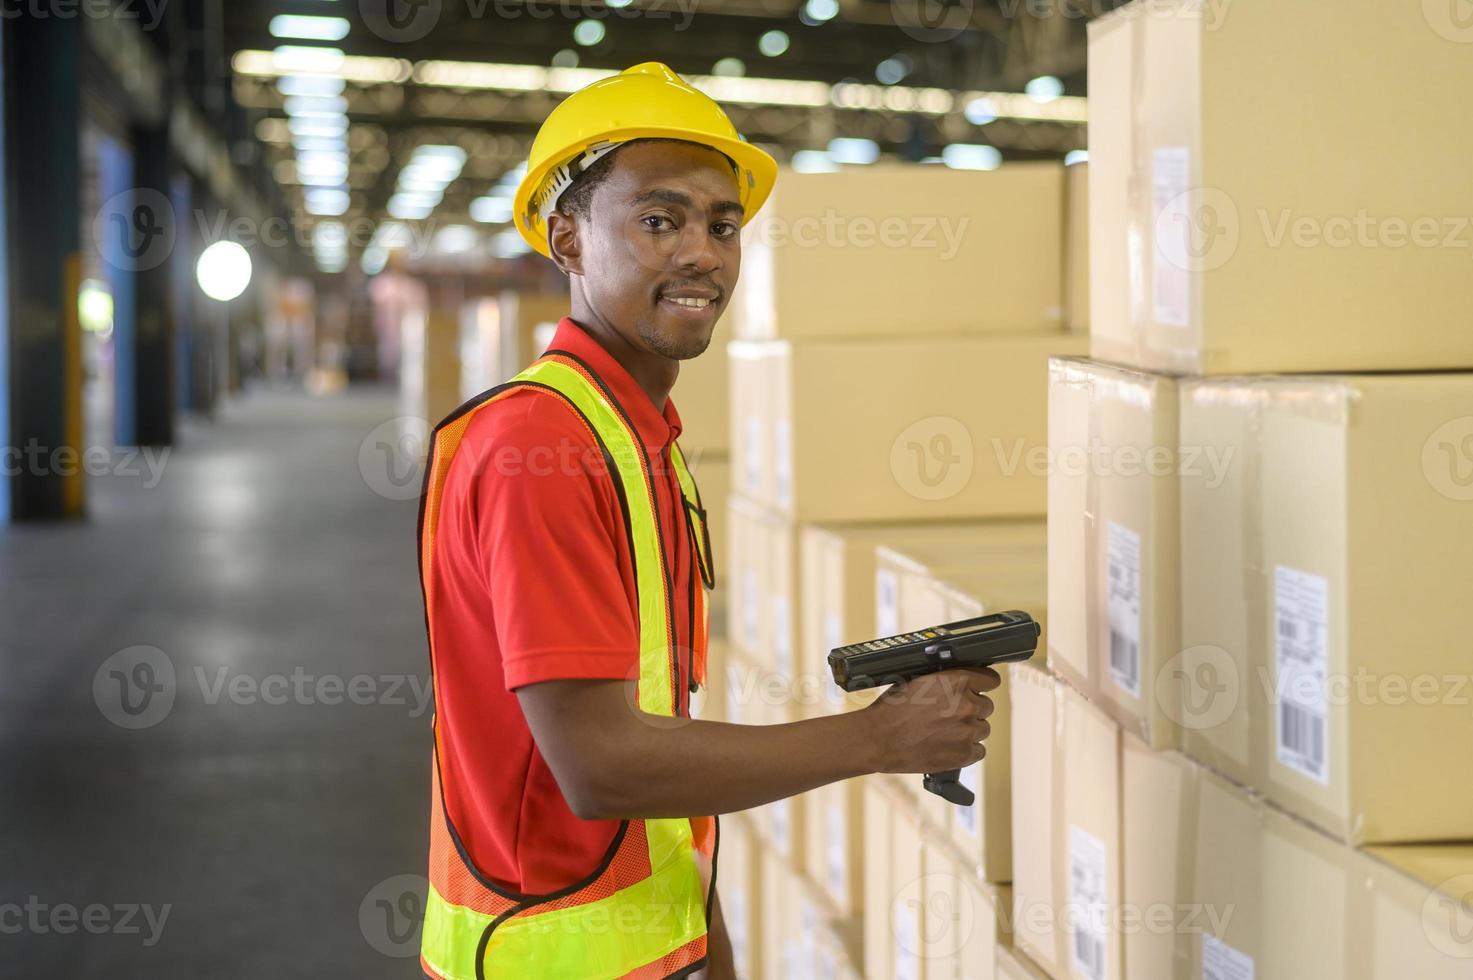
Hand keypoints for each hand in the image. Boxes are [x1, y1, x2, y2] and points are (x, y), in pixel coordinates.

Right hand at [859, 667, 998, 775]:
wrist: (879, 739)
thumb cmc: (892, 709)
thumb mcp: (919, 682)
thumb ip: (946, 681)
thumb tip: (959, 683)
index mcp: (957, 681)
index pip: (990, 679)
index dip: (984, 684)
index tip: (980, 689)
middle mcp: (967, 704)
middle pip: (987, 706)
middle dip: (972, 710)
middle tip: (952, 715)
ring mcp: (968, 731)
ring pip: (983, 729)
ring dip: (969, 730)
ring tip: (946, 733)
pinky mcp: (964, 754)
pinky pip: (979, 750)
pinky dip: (967, 750)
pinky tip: (949, 747)